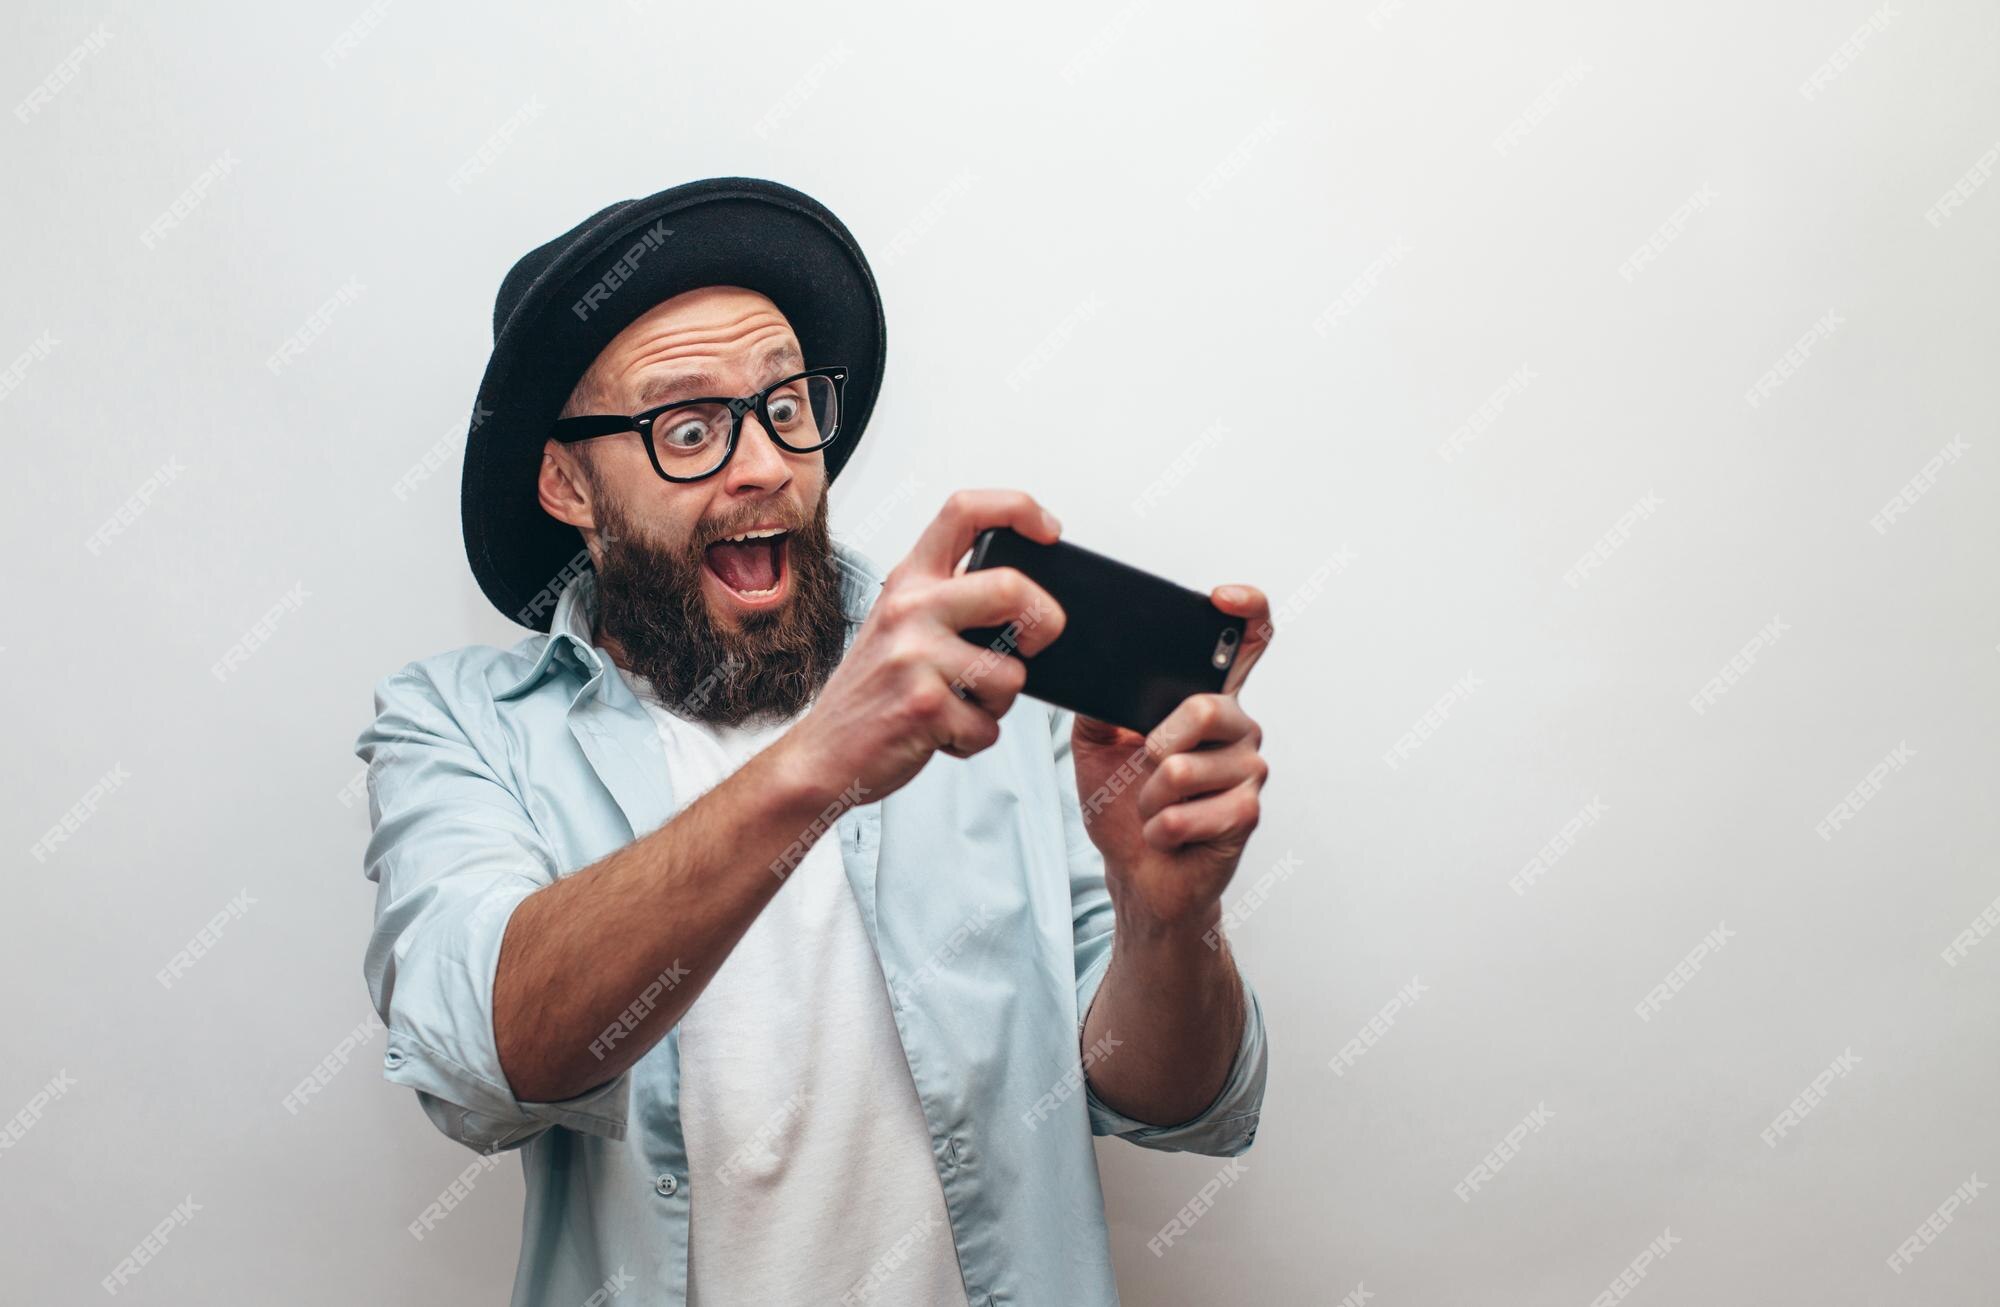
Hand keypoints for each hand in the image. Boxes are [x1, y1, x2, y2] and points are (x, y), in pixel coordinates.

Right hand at [778, 490, 1067, 804]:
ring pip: (1011, 673)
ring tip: (961, 704)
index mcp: (910, 579)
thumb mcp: (900, 623)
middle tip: (1037, 642)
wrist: (822, 753)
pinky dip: (974, 739)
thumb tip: (1025, 597)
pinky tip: (942, 731)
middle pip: (1011, 587)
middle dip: (1046, 621)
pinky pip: (988, 726)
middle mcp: (910, 608)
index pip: (966, 510)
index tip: (1048, 533)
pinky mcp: (923, 706)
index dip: (1019, 509)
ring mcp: (915, 656)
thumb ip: (950, 599)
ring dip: (998, 702)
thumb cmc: (871, 691)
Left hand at [1070, 585, 1272, 928]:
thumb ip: (1098, 703)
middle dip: (1159, 741)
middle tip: (1145, 761)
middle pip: (1209, 706)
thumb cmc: (1122, 805)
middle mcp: (1238, 729)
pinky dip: (1160, 829)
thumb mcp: (1094, 743)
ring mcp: (1248, 771)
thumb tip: (1093, 671)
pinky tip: (1165, 834)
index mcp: (1207, 700)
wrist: (1137, 872)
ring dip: (1149, 797)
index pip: (1247, 642)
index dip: (1246, 610)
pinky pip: (1189, 814)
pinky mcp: (1247, 814)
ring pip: (1186, 768)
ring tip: (1153, 806)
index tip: (1221, 599)